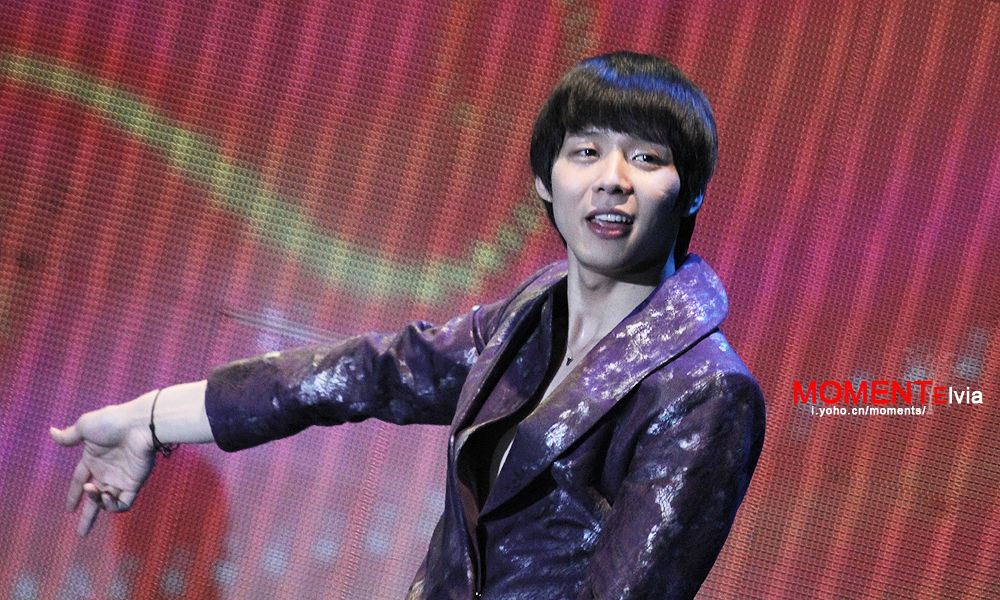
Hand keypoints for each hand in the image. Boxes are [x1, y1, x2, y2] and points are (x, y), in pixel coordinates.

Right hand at [50, 394, 155, 536]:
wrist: (140, 424)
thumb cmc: (113, 422)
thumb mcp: (86, 426)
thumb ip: (69, 436)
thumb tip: (51, 433)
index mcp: (94, 459)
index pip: (80, 479)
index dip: (74, 493)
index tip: (69, 509)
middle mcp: (107, 471)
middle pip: (95, 498)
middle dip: (88, 516)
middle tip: (81, 533)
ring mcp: (121, 478)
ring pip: (107, 502)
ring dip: (96, 503)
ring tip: (93, 491)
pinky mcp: (134, 483)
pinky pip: (123, 504)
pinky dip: (112, 506)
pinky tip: (106, 496)